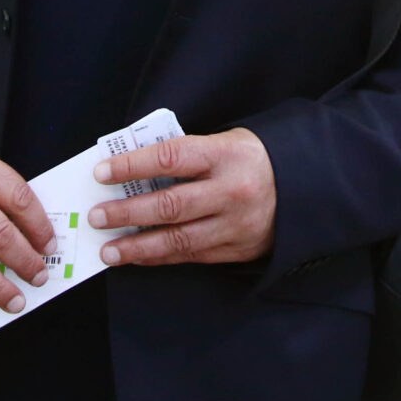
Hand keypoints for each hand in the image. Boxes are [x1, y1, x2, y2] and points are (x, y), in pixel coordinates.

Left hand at [88, 129, 275, 266]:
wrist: (304, 188)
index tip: (102, 172)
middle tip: (97, 216)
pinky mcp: (236, 249)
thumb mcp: (225, 143)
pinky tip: (138, 257)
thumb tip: (133, 171)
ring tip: (108, 250)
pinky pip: (191, 256)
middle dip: (128, 213)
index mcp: (225, 155)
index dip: (133, 165)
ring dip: (138, 247)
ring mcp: (234, 224)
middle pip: (170, 205)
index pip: (171, 158)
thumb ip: (185, 156)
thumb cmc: (251, 159)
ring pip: (178, 239)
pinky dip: (160, 257)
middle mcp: (231, 191)